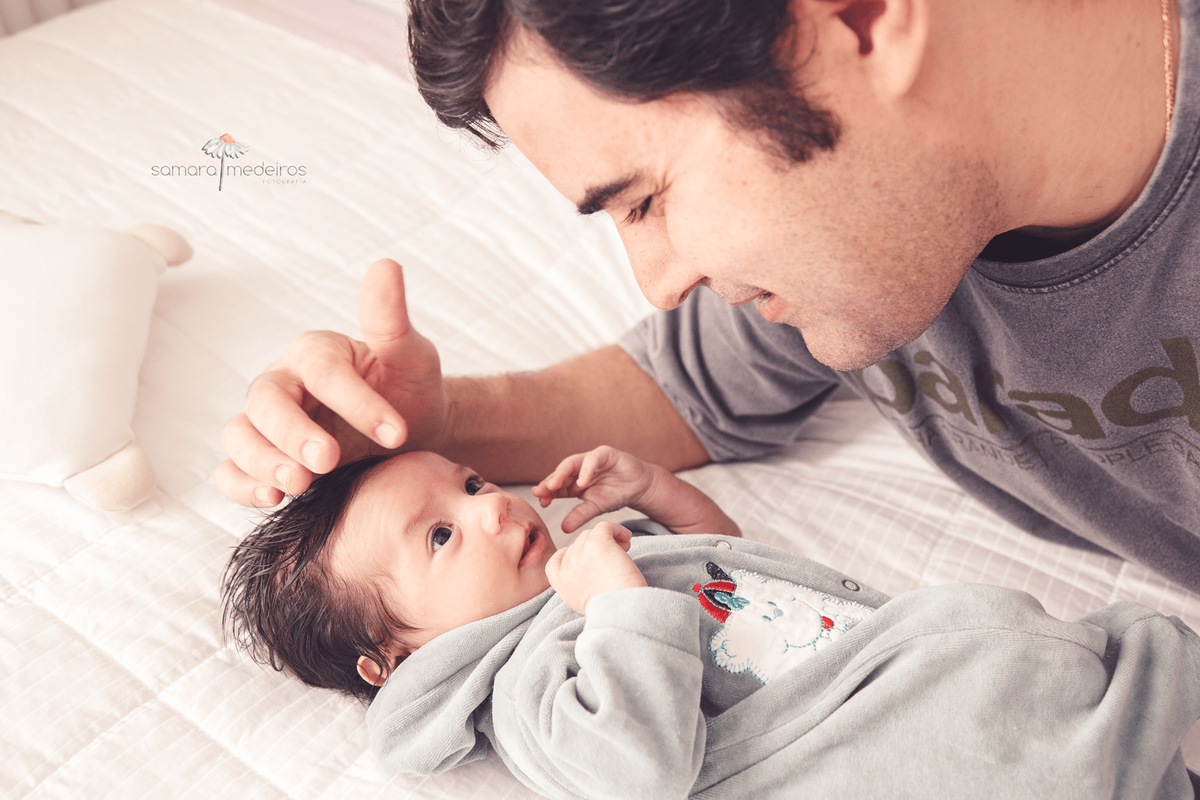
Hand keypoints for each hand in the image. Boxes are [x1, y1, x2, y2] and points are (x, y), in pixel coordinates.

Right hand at [215, 259, 447, 505]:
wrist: (406, 435)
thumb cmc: (407, 390)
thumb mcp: (411, 357)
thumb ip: (391, 319)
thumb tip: (386, 266)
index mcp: (316, 353)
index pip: (323, 372)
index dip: (356, 402)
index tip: (396, 432)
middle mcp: (283, 383)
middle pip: (266, 402)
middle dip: (293, 434)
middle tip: (327, 461)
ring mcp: (267, 424)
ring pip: (240, 436)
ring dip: (262, 462)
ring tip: (298, 486)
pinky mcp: (263, 460)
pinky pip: (231, 471)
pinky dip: (241, 486)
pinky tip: (272, 499)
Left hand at [533, 445, 654, 532]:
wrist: (639, 487)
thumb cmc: (616, 495)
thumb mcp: (595, 508)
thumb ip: (580, 515)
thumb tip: (563, 529)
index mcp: (574, 482)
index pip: (557, 486)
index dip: (548, 493)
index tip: (541, 503)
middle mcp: (579, 468)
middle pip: (560, 474)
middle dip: (550, 482)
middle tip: (540, 492)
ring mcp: (590, 459)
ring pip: (572, 463)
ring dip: (562, 474)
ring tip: (553, 486)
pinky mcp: (604, 453)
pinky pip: (592, 459)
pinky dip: (586, 469)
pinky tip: (582, 482)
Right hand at [545, 522, 646, 614]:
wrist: (620, 611)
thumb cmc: (612, 611)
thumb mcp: (585, 604)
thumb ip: (581, 588)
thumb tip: (594, 574)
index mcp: (562, 584)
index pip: (554, 562)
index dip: (569, 555)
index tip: (587, 558)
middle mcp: (567, 567)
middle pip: (578, 545)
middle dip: (595, 548)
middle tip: (614, 559)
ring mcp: (580, 552)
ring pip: (592, 534)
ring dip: (609, 540)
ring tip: (624, 551)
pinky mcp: (596, 542)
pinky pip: (605, 526)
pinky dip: (617, 529)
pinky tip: (627, 538)